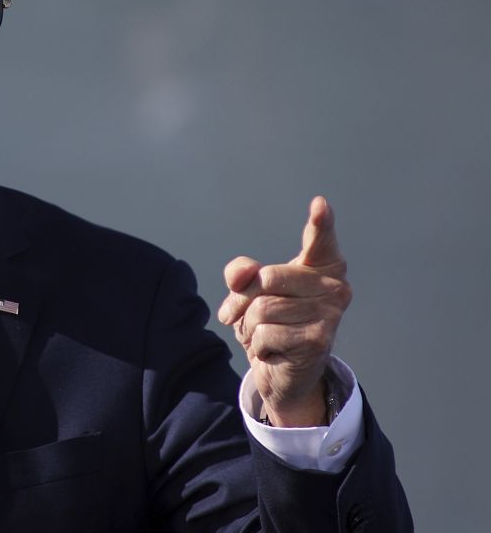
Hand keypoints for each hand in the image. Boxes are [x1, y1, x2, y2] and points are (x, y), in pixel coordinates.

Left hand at [216, 197, 351, 426]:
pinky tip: (275, 352)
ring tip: (265, 335)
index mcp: (321, 267)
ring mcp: (329, 314)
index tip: (319, 204)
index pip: (320, 241)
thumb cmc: (271, 322)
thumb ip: (242, 273)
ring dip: (249, 327)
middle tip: (245, 316)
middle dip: (243, 300)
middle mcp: (334, 287)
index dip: (320, 223)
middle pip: (265, 279)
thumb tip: (241, 275)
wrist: (282, 371)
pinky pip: (264, 334)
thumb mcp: (249, 292)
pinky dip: (258, 346)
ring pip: (261, 309)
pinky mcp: (318, 340)